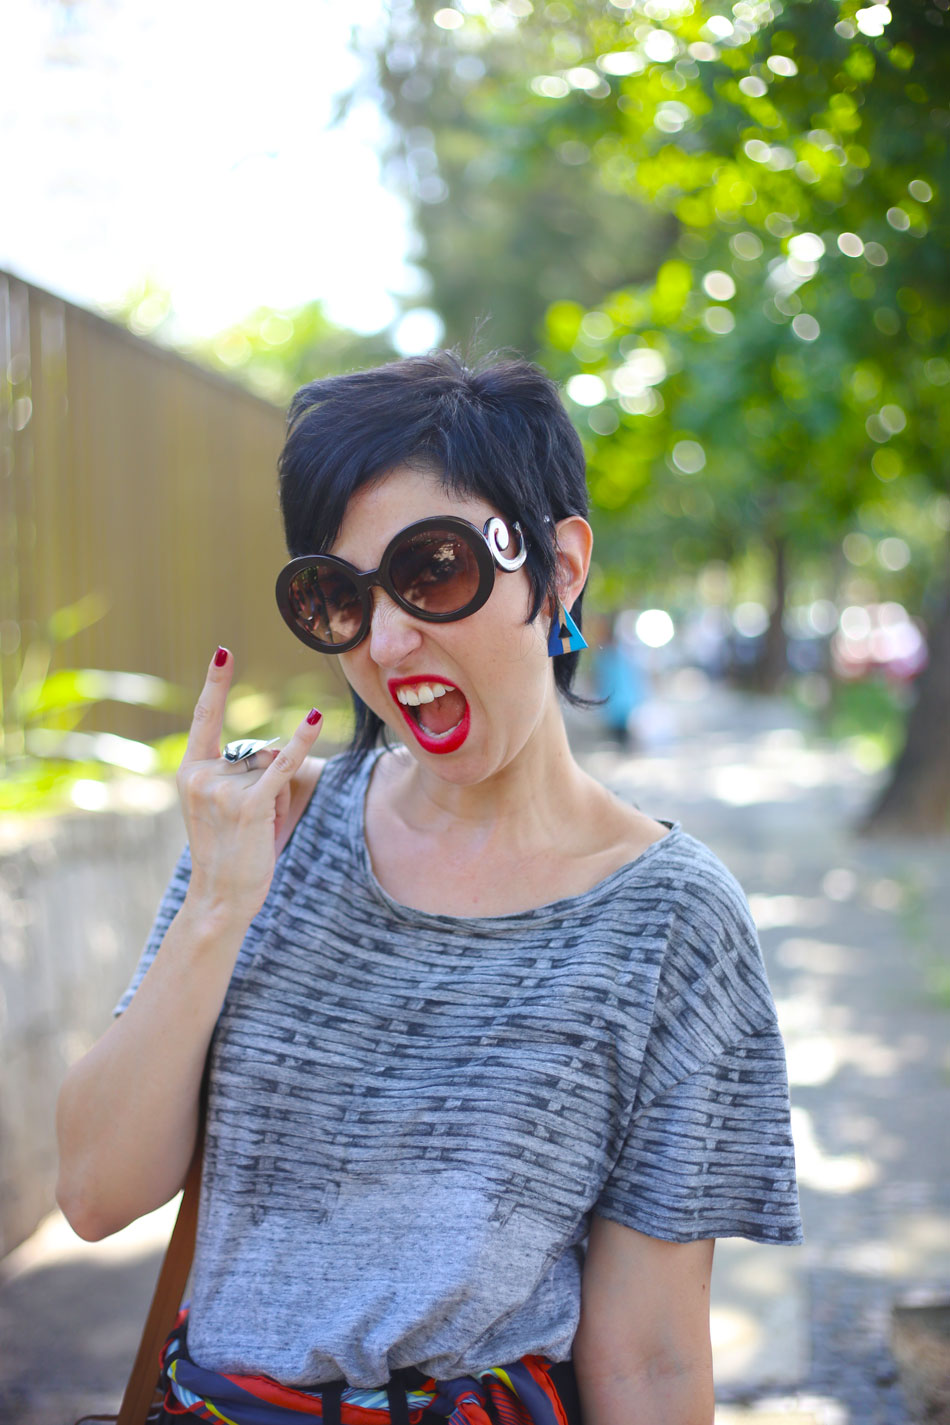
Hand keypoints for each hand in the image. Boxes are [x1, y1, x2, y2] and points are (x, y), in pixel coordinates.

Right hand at [176, 647, 322, 926]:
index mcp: (189, 770)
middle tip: (251, 823)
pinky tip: (315, 719)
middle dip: (267, 783)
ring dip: (279, 797)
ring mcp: (222, 789)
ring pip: (271, 768)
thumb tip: (273, 750)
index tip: (224, 651)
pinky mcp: (249, 805)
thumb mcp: (225, 804)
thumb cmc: (228, 850)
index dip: (216, 684)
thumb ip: (243, 771)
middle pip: (256, 753)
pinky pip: (283, 766)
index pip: (205, 717)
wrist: (220, 898)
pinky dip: (302, 743)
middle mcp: (200, 774)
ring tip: (258, 829)